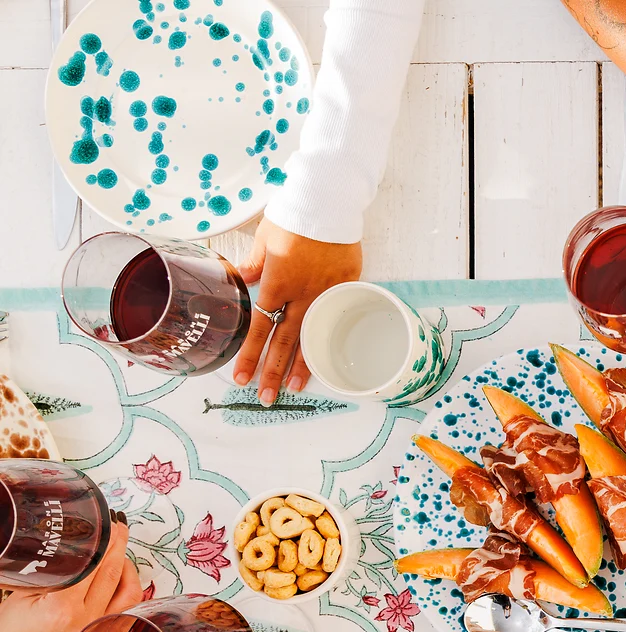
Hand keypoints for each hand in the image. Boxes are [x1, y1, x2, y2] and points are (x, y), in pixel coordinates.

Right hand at [0, 523, 140, 631]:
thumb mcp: (22, 594)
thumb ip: (50, 571)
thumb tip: (74, 545)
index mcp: (62, 607)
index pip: (95, 564)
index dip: (106, 540)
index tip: (110, 525)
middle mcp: (85, 621)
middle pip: (114, 575)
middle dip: (119, 547)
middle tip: (119, 531)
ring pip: (130, 595)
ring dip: (129, 571)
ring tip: (119, 557)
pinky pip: (128, 615)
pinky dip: (128, 597)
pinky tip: (121, 585)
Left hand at [232, 217, 362, 405]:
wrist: (328, 202)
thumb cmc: (293, 217)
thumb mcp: (264, 239)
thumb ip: (254, 264)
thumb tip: (243, 280)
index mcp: (277, 284)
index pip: (260, 329)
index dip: (250, 355)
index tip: (242, 378)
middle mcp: (301, 296)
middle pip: (285, 343)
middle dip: (273, 373)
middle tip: (266, 398)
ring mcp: (325, 294)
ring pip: (312, 337)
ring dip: (302, 366)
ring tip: (295, 390)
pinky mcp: (346, 287)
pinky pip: (335, 318)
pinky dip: (329, 339)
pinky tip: (327, 357)